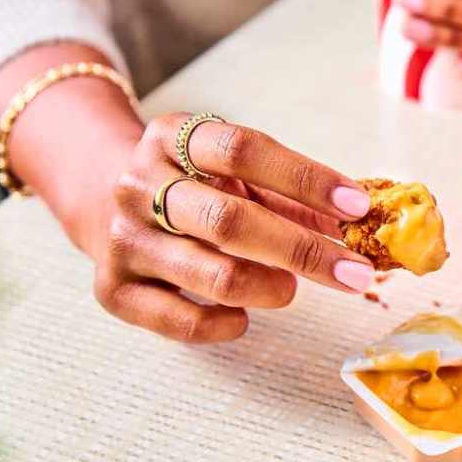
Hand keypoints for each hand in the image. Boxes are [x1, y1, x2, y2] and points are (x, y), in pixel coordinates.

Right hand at [77, 115, 375, 342]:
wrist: (103, 203)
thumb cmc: (193, 188)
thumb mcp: (235, 173)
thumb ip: (291, 194)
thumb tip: (358, 222)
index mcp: (171, 138)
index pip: (243, 150)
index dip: (306, 179)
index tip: (357, 207)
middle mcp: (138, 185)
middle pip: (229, 219)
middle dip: (303, 251)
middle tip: (354, 273)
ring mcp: (123, 239)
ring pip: (212, 275)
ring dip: (271, 288)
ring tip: (292, 289)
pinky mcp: (114, 290)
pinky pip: (183, 322)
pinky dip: (227, 324)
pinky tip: (243, 315)